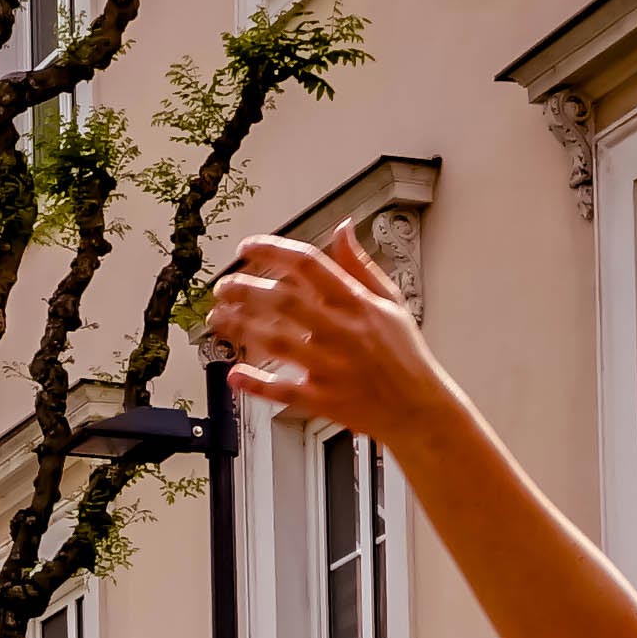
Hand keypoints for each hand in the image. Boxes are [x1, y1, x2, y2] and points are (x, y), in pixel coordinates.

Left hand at [203, 229, 441, 450]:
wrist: (418, 409)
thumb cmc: (404, 354)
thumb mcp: (391, 301)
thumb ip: (360, 265)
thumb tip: (342, 229)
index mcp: (358, 303)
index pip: (308, 265)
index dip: (272, 251)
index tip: (246, 248)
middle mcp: (342, 332)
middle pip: (283, 302)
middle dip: (245, 290)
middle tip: (223, 287)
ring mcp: (331, 367)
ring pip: (276, 342)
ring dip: (240, 328)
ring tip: (217, 319)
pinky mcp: (323, 400)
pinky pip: (283, 391)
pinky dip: (256, 384)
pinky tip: (233, 373)